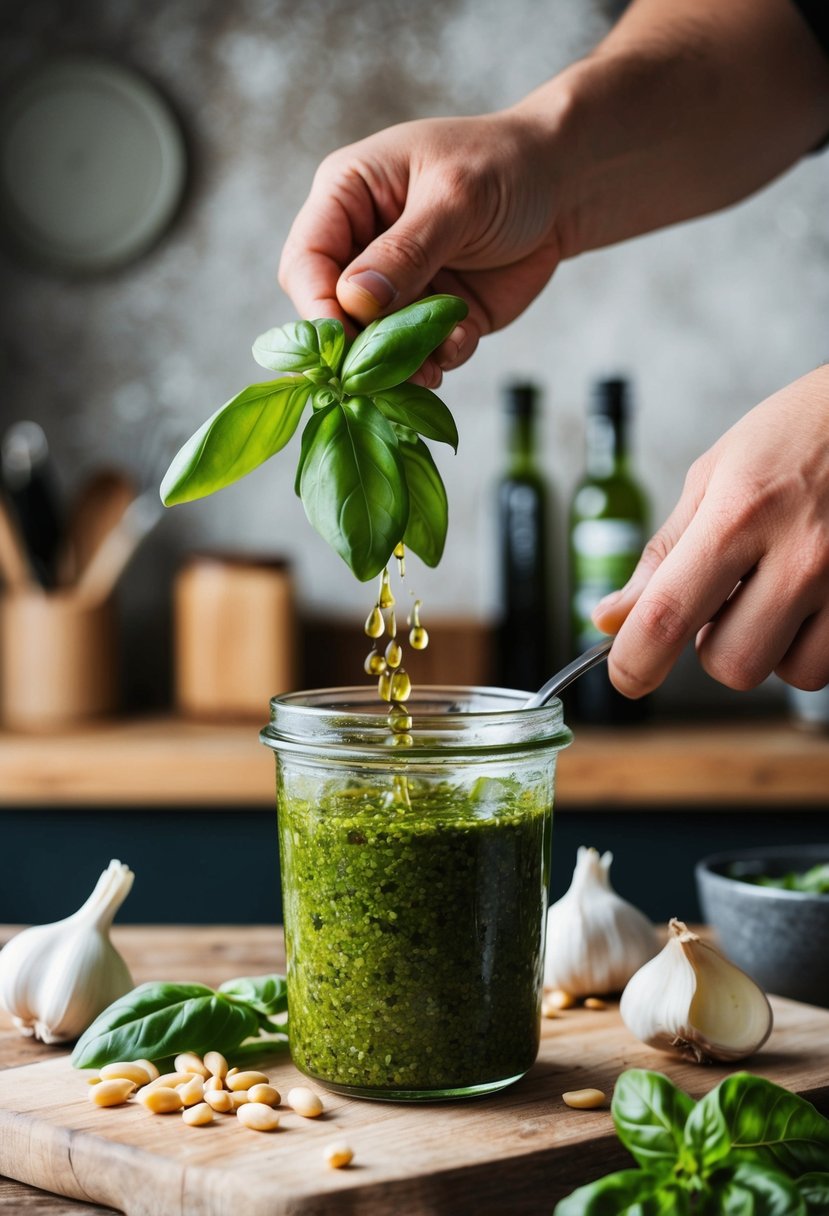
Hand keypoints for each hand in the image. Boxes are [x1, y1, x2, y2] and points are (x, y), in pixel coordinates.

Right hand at [278, 110, 565, 386]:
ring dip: (401, 363)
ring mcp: (396, 287)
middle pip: (333, 313)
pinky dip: (440, 357)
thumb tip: (355, 301)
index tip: (344, 342)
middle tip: (387, 372)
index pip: (306, 262)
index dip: (318, 307)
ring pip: (375, 344)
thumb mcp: (455, 197)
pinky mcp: (430, 317)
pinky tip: (465, 336)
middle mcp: (361, 246)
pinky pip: (421, 353)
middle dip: (360, 346)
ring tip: (432, 370)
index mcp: (348, 197)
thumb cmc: (504, 166)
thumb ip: (406, 250)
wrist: (564, 188)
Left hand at [593, 367, 828, 694]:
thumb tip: (612, 616)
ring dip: (768, 647)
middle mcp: (799, 553)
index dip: (635, 661)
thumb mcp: (715, 475)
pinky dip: (810, 645)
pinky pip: (828, 662)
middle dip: (713, 646)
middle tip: (723, 602)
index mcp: (739, 514)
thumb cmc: (796, 435)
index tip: (627, 675)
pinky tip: (809, 600)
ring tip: (774, 594)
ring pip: (788, 673)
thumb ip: (663, 554)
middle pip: (731, 663)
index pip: (668, 614)